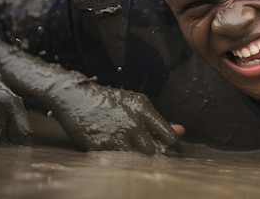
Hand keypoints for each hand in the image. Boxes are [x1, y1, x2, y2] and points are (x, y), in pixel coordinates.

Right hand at [48, 79, 183, 155]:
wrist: (77, 98)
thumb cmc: (111, 101)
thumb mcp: (137, 104)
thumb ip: (158, 120)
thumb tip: (182, 131)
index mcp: (143, 110)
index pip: (168, 136)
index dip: (169, 144)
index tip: (165, 145)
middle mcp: (131, 123)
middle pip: (153, 151)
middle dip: (152, 153)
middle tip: (147, 150)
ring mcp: (115, 136)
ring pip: (136, 158)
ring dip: (136, 157)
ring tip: (131, 150)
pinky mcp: (99, 147)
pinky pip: (117, 161)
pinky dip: (120, 160)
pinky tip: (117, 152)